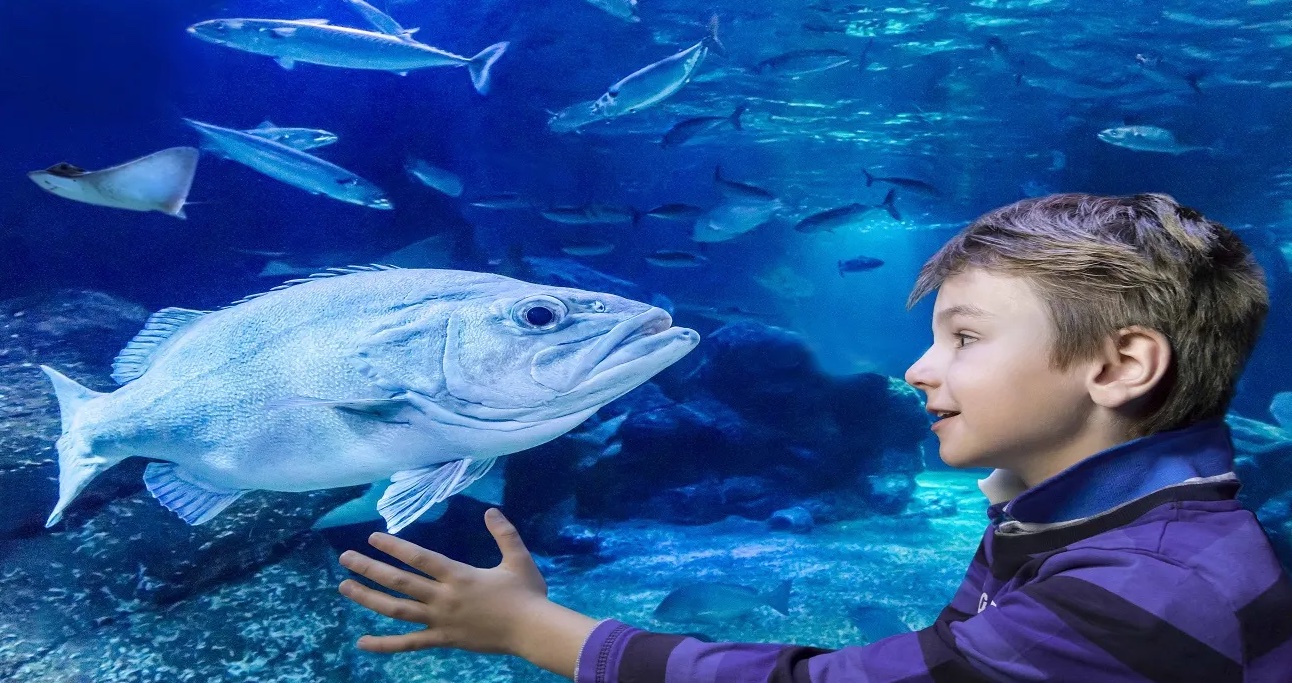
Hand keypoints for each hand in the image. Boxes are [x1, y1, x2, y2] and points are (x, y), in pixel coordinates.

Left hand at [337, 507, 549, 654]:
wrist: (532, 631)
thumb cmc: (527, 594)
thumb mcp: (518, 558)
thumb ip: (504, 533)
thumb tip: (491, 510)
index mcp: (458, 575)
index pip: (419, 558)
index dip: (394, 547)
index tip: (372, 537)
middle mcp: (443, 597)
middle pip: (399, 581)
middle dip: (369, 568)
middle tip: (344, 558)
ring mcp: (440, 620)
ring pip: (396, 610)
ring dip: (368, 598)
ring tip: (345, 587)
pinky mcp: (443, 639)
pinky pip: (408, 643)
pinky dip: (384, 645)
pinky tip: (362, 643)